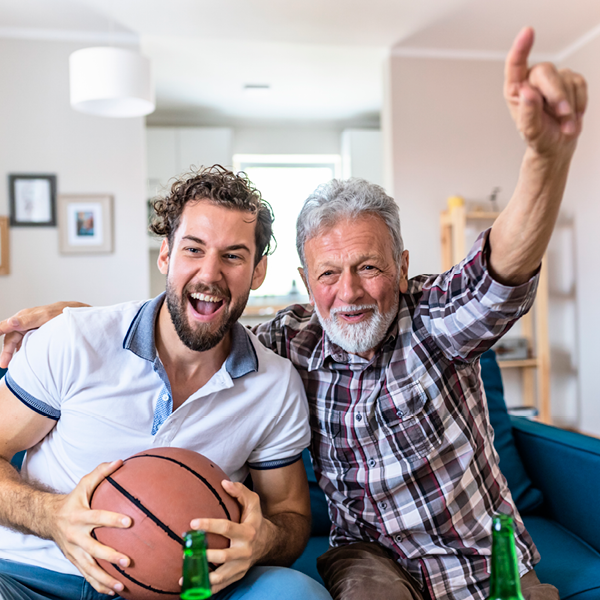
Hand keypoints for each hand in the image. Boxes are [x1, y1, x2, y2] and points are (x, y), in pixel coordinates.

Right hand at [0, 302, 87, 367]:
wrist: (86, 315)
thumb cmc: (68, 313)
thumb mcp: (48, 316)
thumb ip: (29, 319)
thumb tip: (11, 322)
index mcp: (27, 315)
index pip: (8, 326)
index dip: (0, 331)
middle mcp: (29, 321)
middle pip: (13, 337)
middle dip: (7, 351)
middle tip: (4, 364)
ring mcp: (36, 327)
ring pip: (20, 341)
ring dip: (14, 351)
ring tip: (11, 364)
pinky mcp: (42, 333)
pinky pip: (28, 342)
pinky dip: (24, 350)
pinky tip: (24, 358)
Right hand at [48, 460, 131, 595]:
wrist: (48, 519)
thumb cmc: (73, 500)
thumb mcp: (84, 484)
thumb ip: (101, 472)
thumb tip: (120, 461)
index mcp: (79, 516)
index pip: (97, 517)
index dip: (112, 519)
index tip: (130, 521)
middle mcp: (75, 536)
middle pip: (93, 549)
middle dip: (110, 556)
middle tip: (127, 561)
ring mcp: (74, 552)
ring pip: (89, 569)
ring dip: (105, 579)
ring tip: (121, 586)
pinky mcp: (74, 561)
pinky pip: (87, 576)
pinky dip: (99, 585)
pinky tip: (114, 592)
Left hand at [189, 480, 272, 593]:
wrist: (268, 542)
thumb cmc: (255, 519)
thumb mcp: (252, 502)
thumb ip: (239, 491)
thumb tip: (224, 482)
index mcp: (247, 532)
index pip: (227, 528)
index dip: (209, 525)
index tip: (193, 523)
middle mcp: (244, 551)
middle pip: (223, 556)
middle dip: (204, 554)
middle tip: (186, 549)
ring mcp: (241, 566)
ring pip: (221, 576)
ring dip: (203, 576)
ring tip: (184, 573)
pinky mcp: (237, 576)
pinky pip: (221, 586)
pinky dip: (207, 588)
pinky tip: (191, 587)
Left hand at [504, 27, 586, 156]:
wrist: (557, 144)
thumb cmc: (539, 137)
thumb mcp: (531, 131)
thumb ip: (528, 113)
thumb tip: (528, 92)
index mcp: (515, 89)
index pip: (515, 65)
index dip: (521, 48)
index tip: (528, 32)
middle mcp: (532, 80)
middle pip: (545, 71)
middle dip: (556, 93)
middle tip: (564, 114)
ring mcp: (552, 78)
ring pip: (565, 79)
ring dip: (569, 105)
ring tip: (564, 124)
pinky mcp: (570, 79)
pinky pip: (580, 84)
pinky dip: (579, 102)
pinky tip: (572, 116)